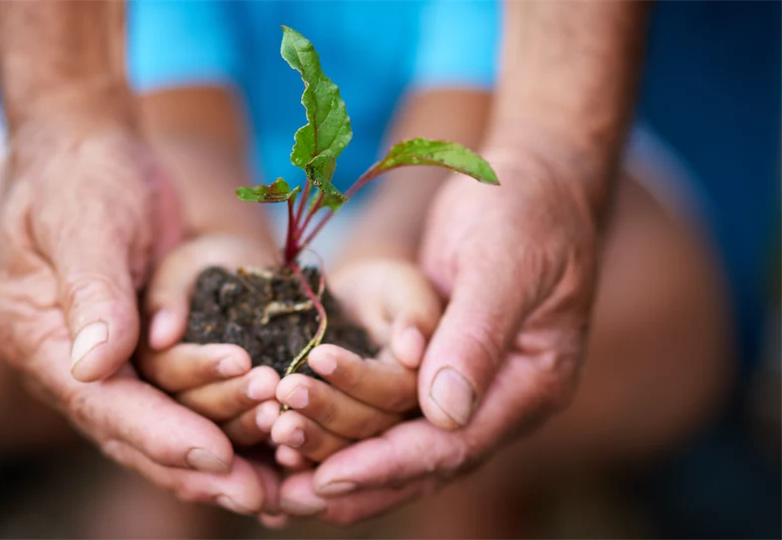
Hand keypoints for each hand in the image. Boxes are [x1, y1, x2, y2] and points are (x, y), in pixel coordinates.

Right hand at [0, 127, 270, 513]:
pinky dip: (228, 424)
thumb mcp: (85, 223)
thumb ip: (92, 292)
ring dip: (222, 457)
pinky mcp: (147, 353)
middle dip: (199, 467)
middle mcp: (74, 367)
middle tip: (262, 498)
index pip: (104, 404)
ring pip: (167, 427)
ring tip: (280, 486)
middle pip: (137, 434)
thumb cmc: (84, 178)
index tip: (215, 458)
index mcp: (42, 342)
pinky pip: (188, 401)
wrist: (94, 152)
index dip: (160, 434)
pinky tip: (275, 446)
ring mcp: (111, 364)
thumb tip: (94, 368)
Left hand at [278, 149, 599, 522]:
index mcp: (530, 383)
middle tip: (286, 500)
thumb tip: (444, 414)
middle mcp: (501, 399)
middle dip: (355, 482)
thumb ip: (476, 335)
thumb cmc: (524, 207)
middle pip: (424, 461)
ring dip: (341, 462)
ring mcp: (470, 386)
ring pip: (401, 444)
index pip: (455, 444)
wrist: (531, 176)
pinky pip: (388, 411)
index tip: (329, 477)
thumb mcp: (503, 263)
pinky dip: (345, 430)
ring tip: (280, 484)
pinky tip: (297, 443)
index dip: (389, 464)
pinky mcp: (438, 368)